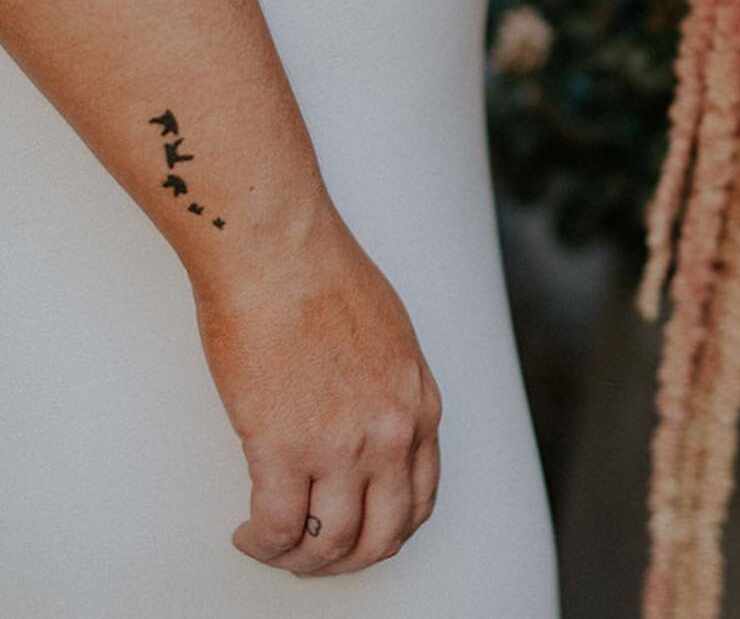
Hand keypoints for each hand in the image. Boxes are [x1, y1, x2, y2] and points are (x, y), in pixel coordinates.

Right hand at [191, 208, 442, 576]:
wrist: (281, 251)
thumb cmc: (323, 275)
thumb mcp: (391, 336)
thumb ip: (388, 389)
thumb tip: (365, 423)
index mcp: (419, 404)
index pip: (418, 501)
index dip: (384, 531)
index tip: (355, 531)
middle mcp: (391, 434)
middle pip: (380, 538)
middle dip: (344, 559)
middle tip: (313, 554)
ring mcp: (341, 446)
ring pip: (329, 547)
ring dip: (298, 559)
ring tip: (271, 544)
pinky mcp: (285, 449)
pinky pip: (278, 530)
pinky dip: (262, 543)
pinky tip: (248, 531)